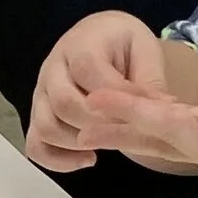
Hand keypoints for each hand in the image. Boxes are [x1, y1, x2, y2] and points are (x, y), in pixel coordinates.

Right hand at [26, 10, 181, 173]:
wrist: (100, 38)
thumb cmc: (123, 45)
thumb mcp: (145, 50)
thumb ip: (149, 80)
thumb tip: (162, 110)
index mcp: (80, 44)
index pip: (87, 69)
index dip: (115, 96)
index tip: (143, 112)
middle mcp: (53, 68)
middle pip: (64, 103)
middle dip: (99, 124)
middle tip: (128, 132)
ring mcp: (42, 94)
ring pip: (46, 127)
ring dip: (78, 144)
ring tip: (108, 145)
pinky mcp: (40, 115)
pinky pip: (36, 144)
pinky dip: (57, 160)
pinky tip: (88, 159)